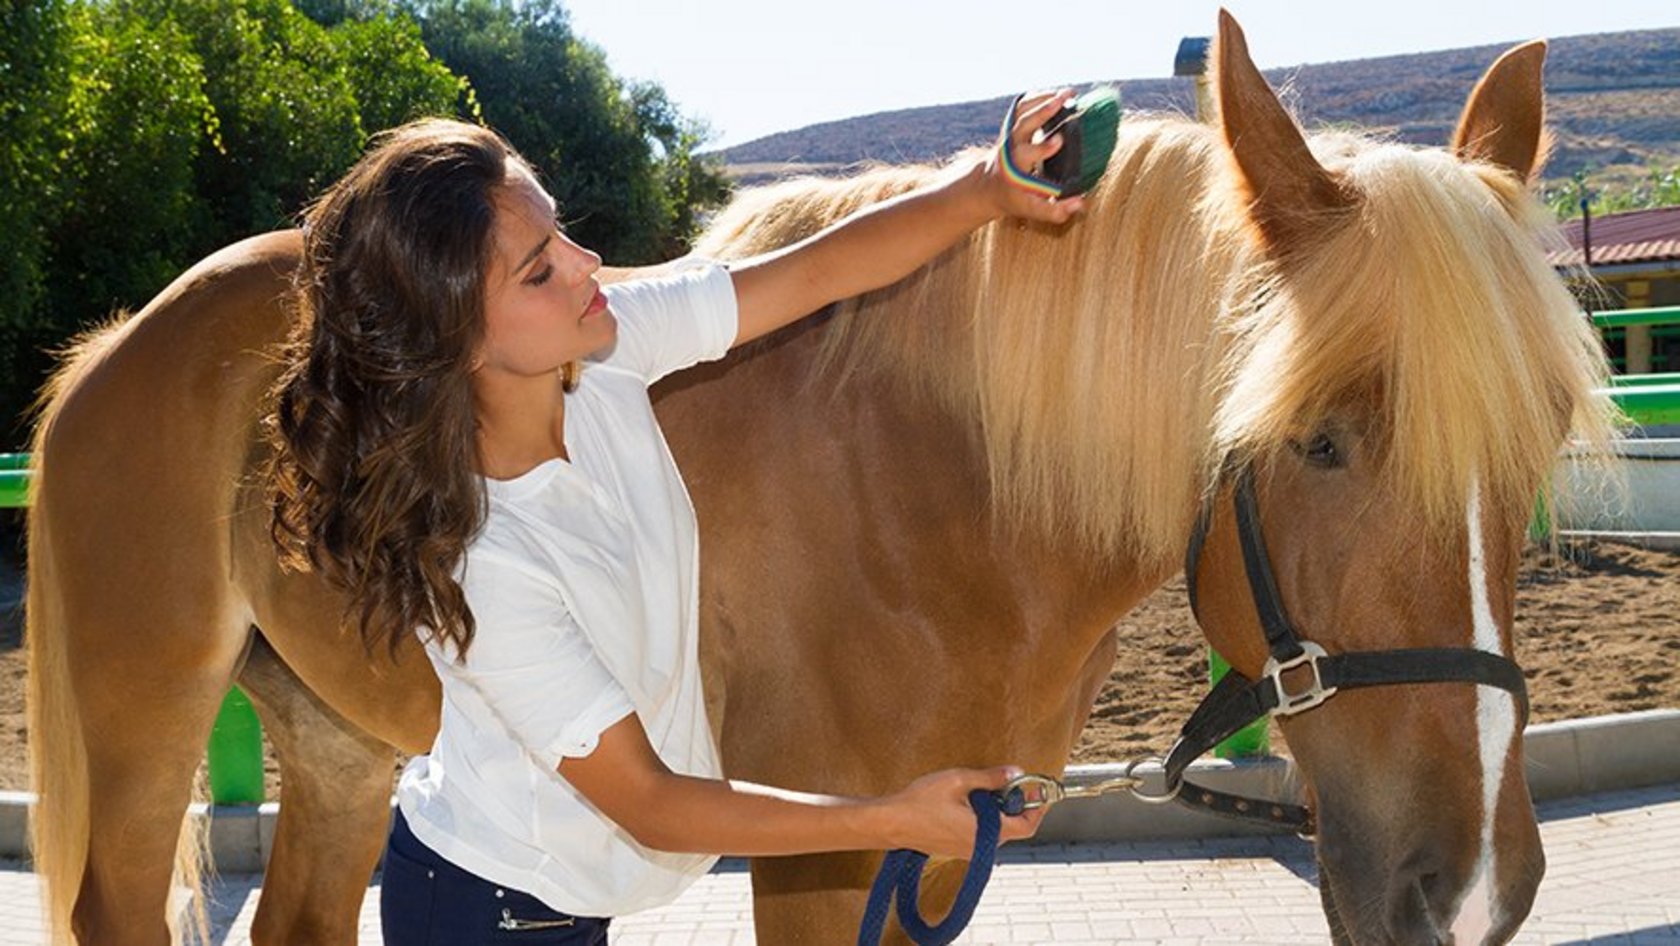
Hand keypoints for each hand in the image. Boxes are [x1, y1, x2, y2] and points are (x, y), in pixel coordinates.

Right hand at [881, 765, 1046, 858]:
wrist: (890, 823)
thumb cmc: (920, 802)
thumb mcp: (959, 781)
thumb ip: (990, 778)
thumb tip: (1016, 773)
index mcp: (985, 833)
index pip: (1026, 826)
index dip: (1037, 807)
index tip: (1038, 788)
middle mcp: (981, 847)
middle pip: (1013, 829)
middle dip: (1017, 804)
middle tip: (1011, 781)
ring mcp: (968, 850)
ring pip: (997, 831)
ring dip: (999, 810)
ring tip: (987, 787)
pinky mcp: (958, 848)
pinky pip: (982, 834)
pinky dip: (985, 817)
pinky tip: (971, 800)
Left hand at [980, 89, 1086, 224]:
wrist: (988, 185)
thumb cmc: (1014, 197)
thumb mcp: (1032, 209)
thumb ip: (1056, 211)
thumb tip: (1080, 203)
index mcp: (1014, 168)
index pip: (1027, 155)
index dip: (1043, 148)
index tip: (1059, 140)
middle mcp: (1010, 147)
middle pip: (1024, 124)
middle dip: (1043, 111)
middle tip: (1065, 100)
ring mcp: (1010, 133)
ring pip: (1023, 110)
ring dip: (1044, 99)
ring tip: (1069, 93)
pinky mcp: (1012, 125)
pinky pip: (1023, 106)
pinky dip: (1039, 97)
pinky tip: (1057, 94)